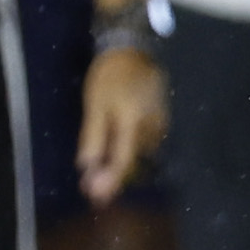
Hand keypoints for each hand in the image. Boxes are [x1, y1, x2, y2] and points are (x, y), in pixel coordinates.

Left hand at [76, 46, 166, 203]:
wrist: (133, 50)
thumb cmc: (109, 76)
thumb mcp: (95, 105)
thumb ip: (93, 137)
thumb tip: (88, 167)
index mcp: (134, 123)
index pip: (123, 161)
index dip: (109, 181)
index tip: (96, 199)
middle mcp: (153, 129)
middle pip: (134, 162)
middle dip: (113, 176)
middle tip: (92, 187)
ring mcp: (160, 125)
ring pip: (140, 154)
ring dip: (122, 164)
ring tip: (100, 170)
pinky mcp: (161, 120)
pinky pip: (145, 144)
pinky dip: (130, 151)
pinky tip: (116, 151)